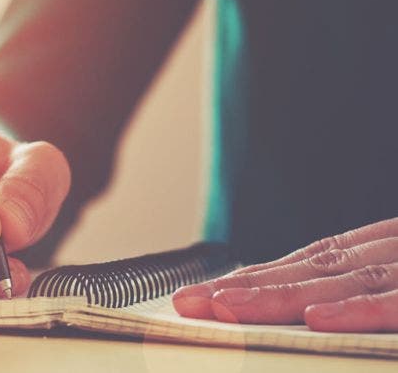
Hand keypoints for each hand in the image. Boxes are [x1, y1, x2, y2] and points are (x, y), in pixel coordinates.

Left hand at [173, 217, 397, 331]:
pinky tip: (315, 319)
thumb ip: (371, 286)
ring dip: (280, 295)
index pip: (312, 262)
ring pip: (345, 281)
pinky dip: (358, 310)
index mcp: (388, 247)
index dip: (256, 277)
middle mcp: (395, 251)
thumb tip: (310, 312)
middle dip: (246, 286)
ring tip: (224, 307)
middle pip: (313, 270)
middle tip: (188, 302)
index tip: (205, 294)